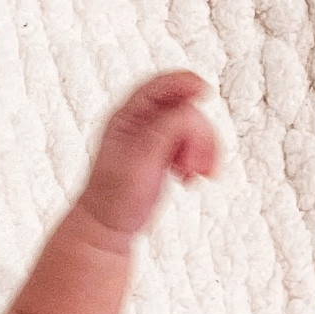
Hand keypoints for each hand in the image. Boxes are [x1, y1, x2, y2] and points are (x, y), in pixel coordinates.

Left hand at [82, 72, 217, 238]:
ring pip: (193, 128)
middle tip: (197, 162)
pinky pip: (193, 145)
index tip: (205, 93)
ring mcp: (155, 139)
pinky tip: (192, 177)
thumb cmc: (114, 199)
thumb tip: (190, 110)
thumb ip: (166, 129)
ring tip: (198, 173)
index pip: (160, 86)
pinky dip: (200, 159)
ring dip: (204, 148)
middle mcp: (141, 124)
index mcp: (126, 118)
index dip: (186, 83)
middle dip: (199, 133)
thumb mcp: (141, 160)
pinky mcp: (166, 154)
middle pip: (184, 109)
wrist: (109, 229)